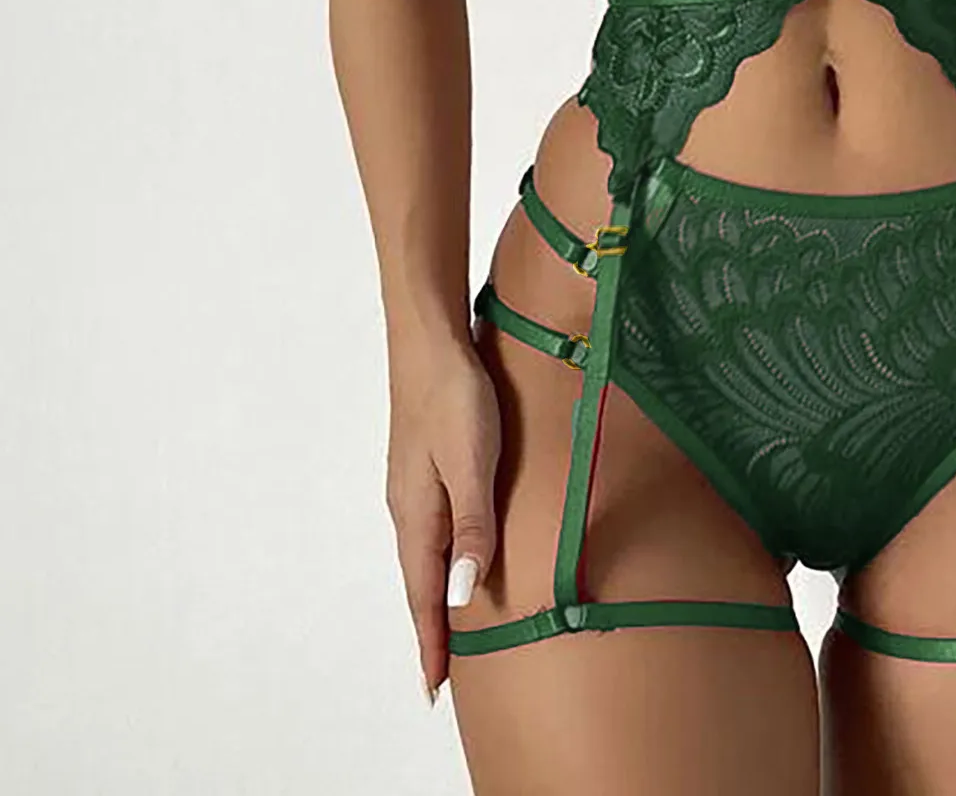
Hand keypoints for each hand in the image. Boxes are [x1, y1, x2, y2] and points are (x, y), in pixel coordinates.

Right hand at [385, 337, 501, 702]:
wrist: (431, 341)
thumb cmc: (455, 397)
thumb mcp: (472, 462)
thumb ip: (471, 526)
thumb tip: (461, 594)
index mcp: (418, 514)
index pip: (424, 594)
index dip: (432, 641)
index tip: (434, 689)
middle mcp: (409, 507)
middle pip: (419, 581)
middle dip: (430, 629)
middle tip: (439, 674)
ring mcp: (414, 485)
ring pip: (423, 554)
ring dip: (432, 595)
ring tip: (446, 627)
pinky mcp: (425, 465)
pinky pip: (431, 528)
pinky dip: (438, 557)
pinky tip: (450, 555)